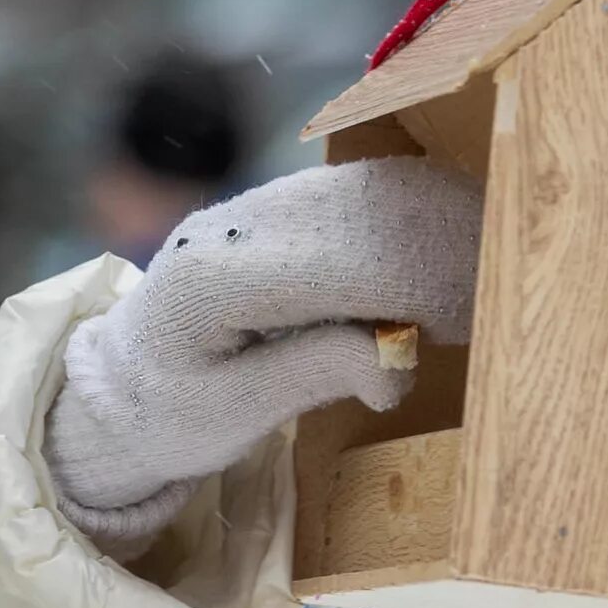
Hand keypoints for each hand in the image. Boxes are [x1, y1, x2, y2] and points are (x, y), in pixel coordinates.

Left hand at [44, 157, 481, 540]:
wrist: (118, 388)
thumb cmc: (170, 415)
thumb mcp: (235, 416)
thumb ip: (316, 372)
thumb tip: (397, 352)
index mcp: (217, 275)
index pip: (346, 259)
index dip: (422, 282)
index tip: (471, 322)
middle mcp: (238, 221)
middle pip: (368, 211)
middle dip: (441, 251)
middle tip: (488, 305)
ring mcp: (259, 206)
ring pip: (372, 191)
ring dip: (435, 229)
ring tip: (475, 283)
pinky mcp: (280, 209)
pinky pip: (362, 196)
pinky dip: (414, 222)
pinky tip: (444, 259)